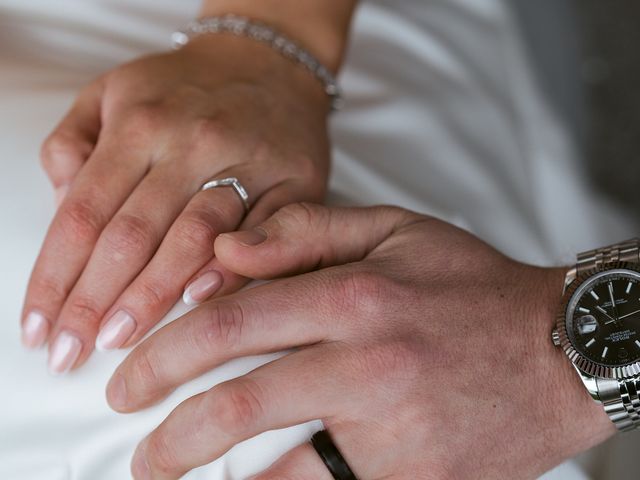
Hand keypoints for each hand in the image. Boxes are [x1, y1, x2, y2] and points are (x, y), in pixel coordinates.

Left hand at [20, 34, 331, 373]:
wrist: (270, 63)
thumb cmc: (185, 87)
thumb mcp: (112, 90)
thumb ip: (72, 141)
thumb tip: (60, 199)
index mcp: (139, 121)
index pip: (84, 212)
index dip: (55, 276)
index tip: (40, 328)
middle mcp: (191, 142)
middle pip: (132, 234)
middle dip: (95, 300)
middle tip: (71, 353)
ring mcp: (247, 160)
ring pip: (193, 237)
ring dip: (152, 295)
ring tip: (119, 341)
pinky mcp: (294, 180)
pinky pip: (263, 232)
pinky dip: (232, 269)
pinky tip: (199, 303)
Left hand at [107, 204, 614, 478]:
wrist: (561, 349)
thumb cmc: (472, 286)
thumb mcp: (395, 230)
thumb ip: (306, 231)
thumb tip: (226, 251)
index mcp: (356, 295)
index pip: (233, 322)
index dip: (166, 354)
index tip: (133, 382)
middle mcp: (370, 363)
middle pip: (240, 404)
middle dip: (171, 435)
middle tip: (139, 450)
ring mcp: (396, 431)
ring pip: (278, 472)